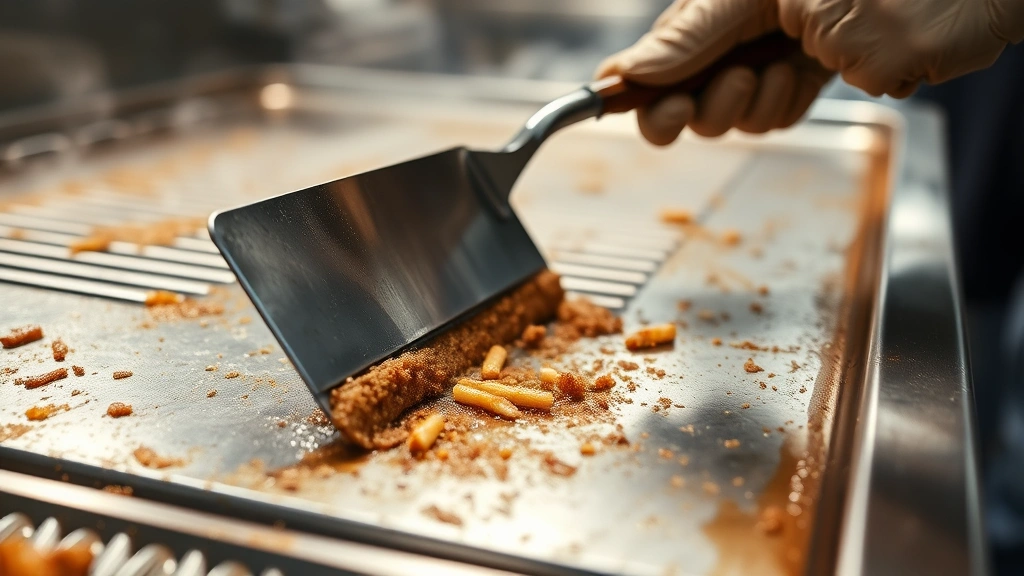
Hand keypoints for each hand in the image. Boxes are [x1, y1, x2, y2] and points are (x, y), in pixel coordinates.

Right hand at [597, 0, 1023, 144]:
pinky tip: (807, 76)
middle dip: (697, 105)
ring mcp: (766, 58)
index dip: (633, 87)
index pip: (653, 57)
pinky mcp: (799, 81)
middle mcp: (734, 32)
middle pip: (680, 97)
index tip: (621, 106)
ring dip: (750, 103)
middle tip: (711, 98)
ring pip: (726, 115)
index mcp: (715, 4)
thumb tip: (629, 68)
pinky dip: (784, 105)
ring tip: (782, 69)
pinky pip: (769, 117)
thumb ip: (692, 35)